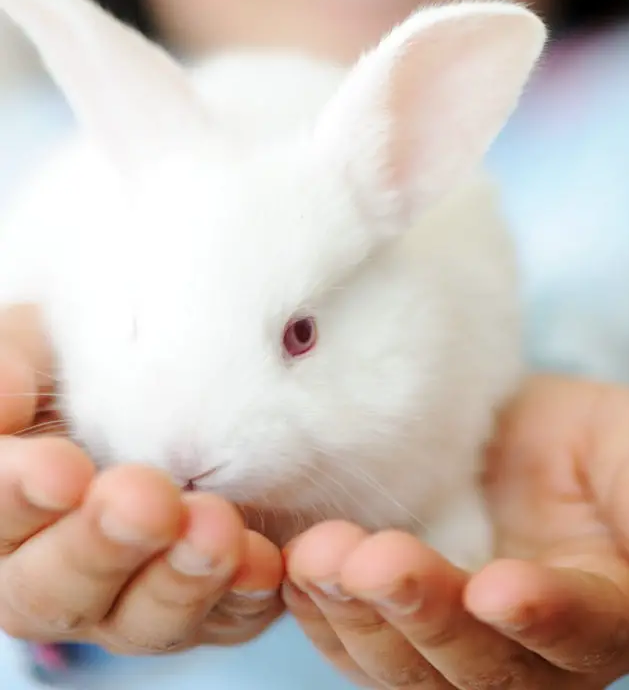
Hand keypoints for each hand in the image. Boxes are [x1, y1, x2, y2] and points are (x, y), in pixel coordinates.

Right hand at [0, 304, 283, 654]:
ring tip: (215, 528)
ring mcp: (126, 601)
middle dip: (100, 549)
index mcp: (6, 510)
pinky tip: (265, 558)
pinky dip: (243, 594)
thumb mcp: (38, 345)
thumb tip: (3, 394)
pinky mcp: (206, 608)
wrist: (170, 371)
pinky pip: (225, 620)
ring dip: (179, 578)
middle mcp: (50, 573)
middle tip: (147, 501)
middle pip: (53, 591)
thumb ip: (13, 364)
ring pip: (140, 621)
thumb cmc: (79, 358)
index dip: (19, 500)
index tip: (63, 470)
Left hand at [284, 375, 628, 687]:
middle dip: (428, 616)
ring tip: (321, 557)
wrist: (494, 435)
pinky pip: (356, 650)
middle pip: (487, 668)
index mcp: (613, 613)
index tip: (496, 584)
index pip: (589, 632)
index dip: (546, 615)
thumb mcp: (619, 435)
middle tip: (377, 560)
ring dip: (363, 622)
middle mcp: (539, 658)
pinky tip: (297, 570)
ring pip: (411, 674)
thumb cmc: (568, 434)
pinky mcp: (394, 641)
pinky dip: (324, 617)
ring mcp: (460, 657)